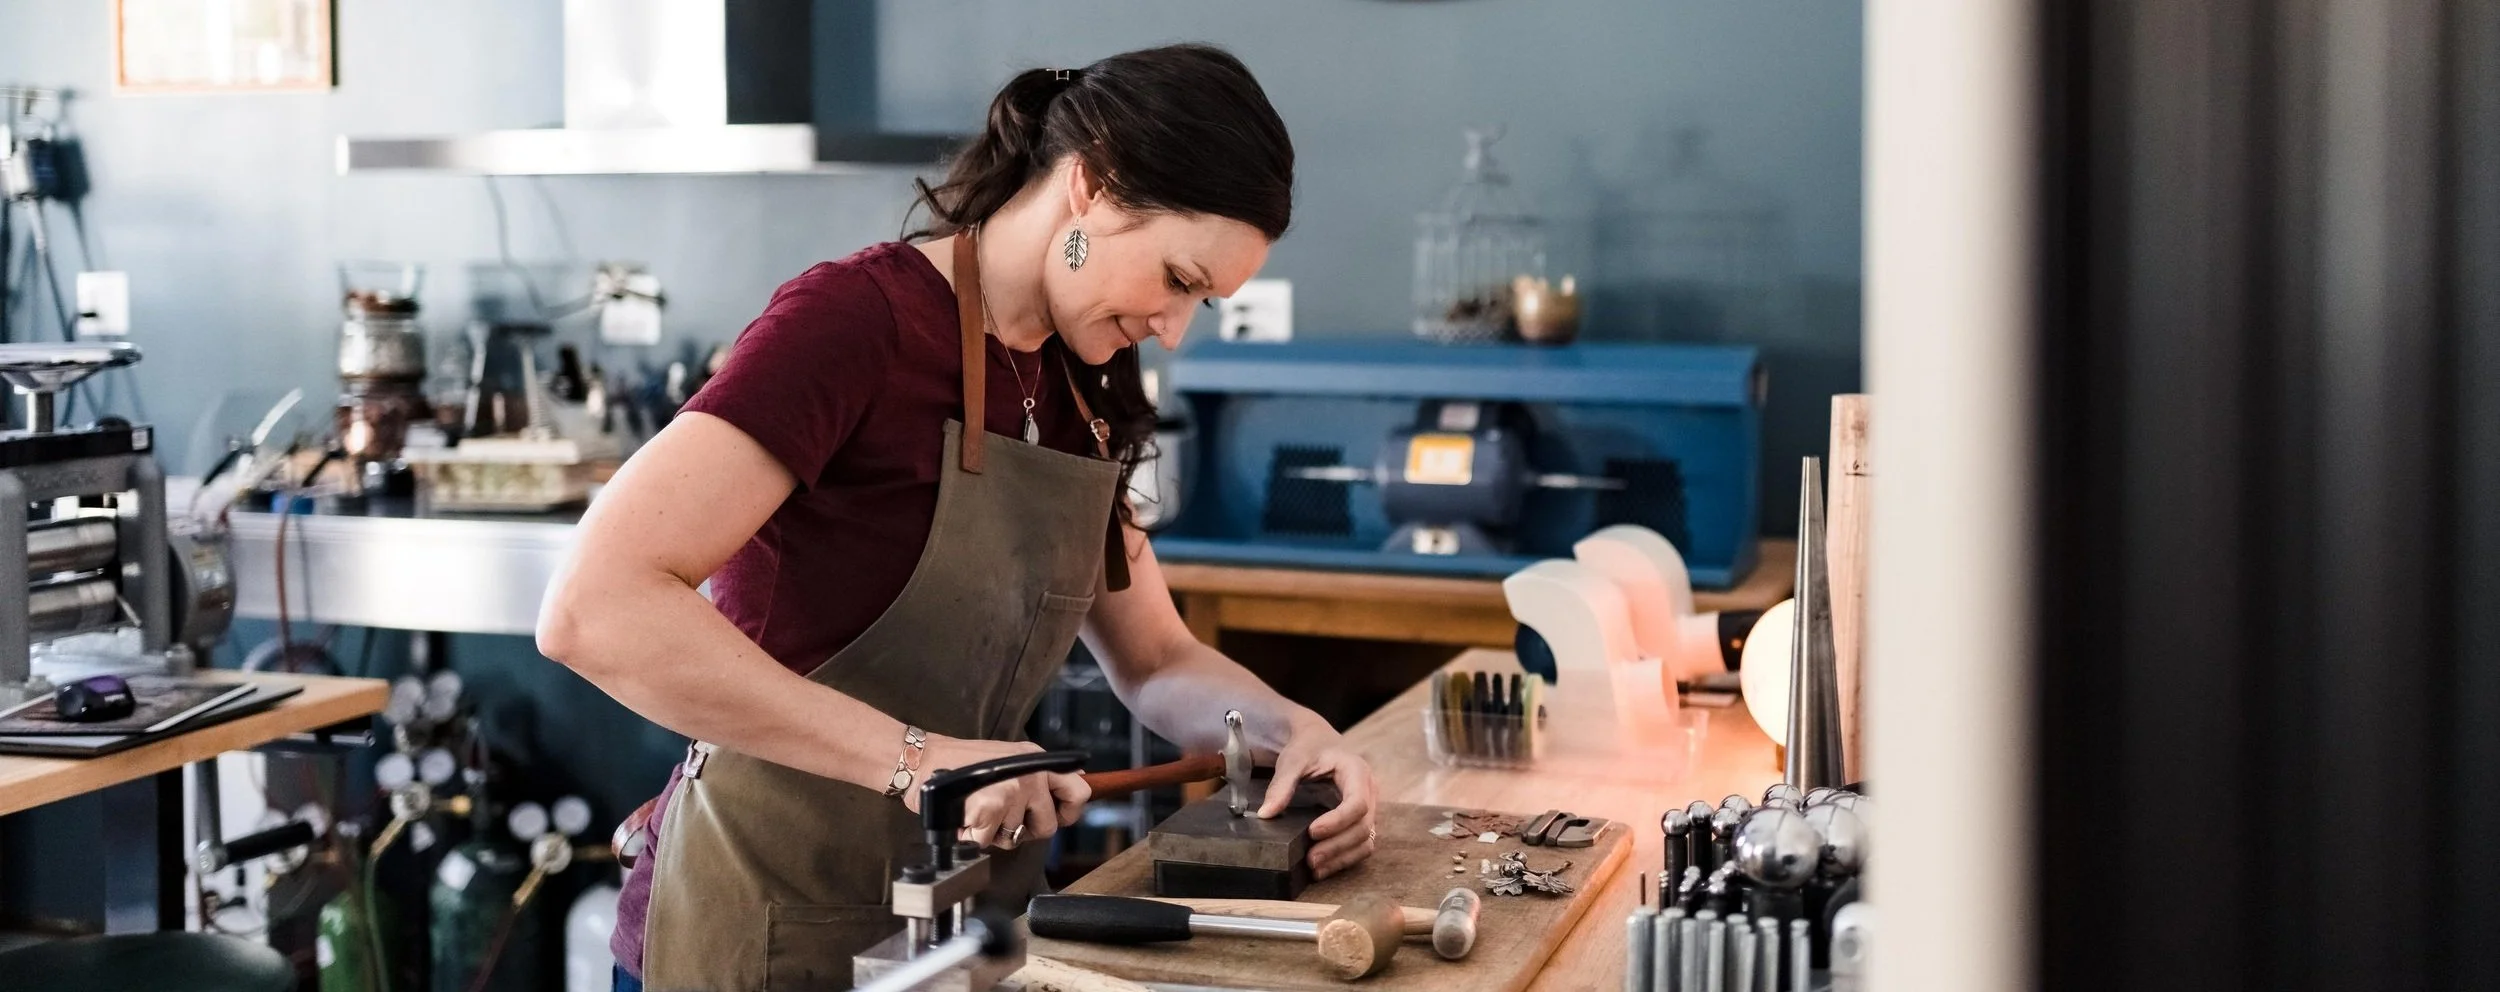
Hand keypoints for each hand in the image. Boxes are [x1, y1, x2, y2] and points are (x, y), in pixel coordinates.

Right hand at [905, 736, 1090, 849]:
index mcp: (1036, 760)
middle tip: (1002, 816)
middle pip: (1048, 826)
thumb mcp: (1010, 758)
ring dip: (994, 832)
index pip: (1079, 791)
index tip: (1057, 816)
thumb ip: (1039, 775)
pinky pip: (989, 841)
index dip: (1069, 812)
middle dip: (1024, 830)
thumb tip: (1071, 789)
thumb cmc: (960, 763)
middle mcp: (1030, 774)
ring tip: (978, 809)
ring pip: (1015, 838)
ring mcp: (1011, 792)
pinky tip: (965, 816)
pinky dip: (973, 835)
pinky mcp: (990, 809)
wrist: (922, 760)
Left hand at [1257, 717, 1377, 878]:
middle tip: (1310, 860)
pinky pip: (1361, 845)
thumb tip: (1265, 815)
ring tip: (1315, 869)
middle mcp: (1369, 791)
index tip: (1312, 832)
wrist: (1317, 742)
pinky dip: (1344, 859)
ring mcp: (1369, 808)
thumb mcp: (1292, 761)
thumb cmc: (1307, 748)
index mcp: (1356, 771)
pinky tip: (1323, 869)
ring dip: (1342, 857)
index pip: (1357, 803)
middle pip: (1363, 826)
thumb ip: (1281, 786)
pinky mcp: (1361, 821)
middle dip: (1337, 846)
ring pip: (1366, 840)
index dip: (1338, 822)